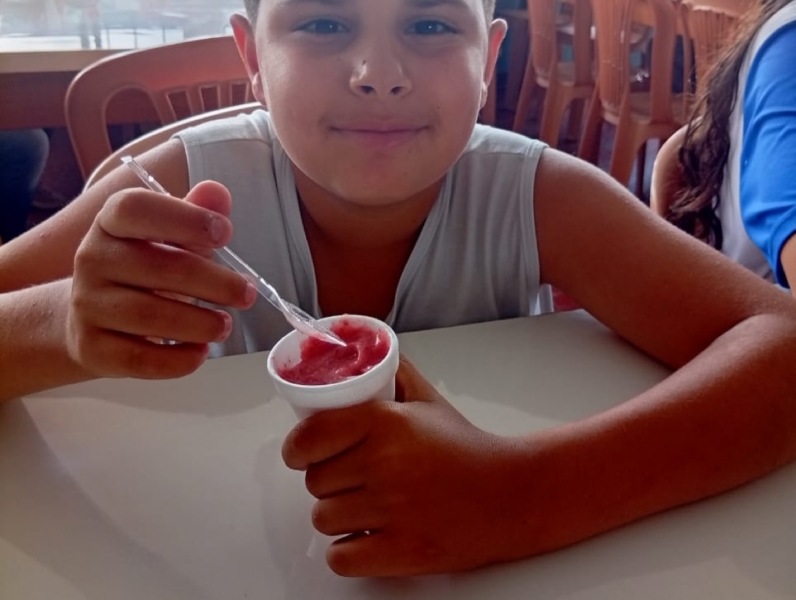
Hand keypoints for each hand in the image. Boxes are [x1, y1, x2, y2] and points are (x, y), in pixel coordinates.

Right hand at [66, 181, 255, 379]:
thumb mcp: (167, 239)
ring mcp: (88, 305)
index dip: (184, 218)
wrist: (87, 319)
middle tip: (245, 293)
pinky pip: (138, 359)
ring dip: (199, 323)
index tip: (225, 233)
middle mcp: (92, 260)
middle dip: (213, 282)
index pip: (135, 209)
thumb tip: (218, 193)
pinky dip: (176, 360)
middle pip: (158, 267)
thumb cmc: (142, 272)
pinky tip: (199, 353)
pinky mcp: (92, 348)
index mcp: (110, 224)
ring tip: (225, 325)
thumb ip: (194, 214)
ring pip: (149, 316)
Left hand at [282, 356, 529, 576]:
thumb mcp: (428, 401)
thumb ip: (394, 374)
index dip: (298, 449)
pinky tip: (367, 538)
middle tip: (354, 479)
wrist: (510, 494)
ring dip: (339, 516)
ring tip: (366, 508)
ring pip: (324, 519)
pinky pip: (341, 558)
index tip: (301, 454)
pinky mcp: (401, 551)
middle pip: (315, 481)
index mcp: (386, 422)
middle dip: (328, 481)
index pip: (309, 438)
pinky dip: (348, 552)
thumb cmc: (466, 448)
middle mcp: (384, 464)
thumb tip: (363, 355)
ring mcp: (392, 511)